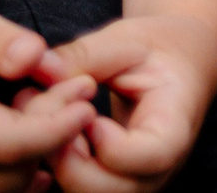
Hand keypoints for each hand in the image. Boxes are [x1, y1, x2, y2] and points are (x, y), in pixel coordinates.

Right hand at [0, 0, 97, 191]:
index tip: (87, 102)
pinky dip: (26, 169)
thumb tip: (35, 56)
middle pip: (11, 170)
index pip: (2, 142)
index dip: (52, 129)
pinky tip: (42, 135)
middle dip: (55, 135)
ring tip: (59, 107)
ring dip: (43, 154)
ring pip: (9, 188)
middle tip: (79, 90)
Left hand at [37, 14, 216, 192]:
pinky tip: (52, 132)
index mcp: (175, 127)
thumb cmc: (157, 49)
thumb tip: (39, 68)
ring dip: (59, 165)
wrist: (177, 62)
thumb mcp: (127, 40)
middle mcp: (158, 167)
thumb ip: (84, 55)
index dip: (112, 145)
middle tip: (54, 118)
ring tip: (50, 122)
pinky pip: (79, 189)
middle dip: (70, 162)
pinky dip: (57, 167)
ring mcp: (135, 181)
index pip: (152, 158)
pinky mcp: (110, 183)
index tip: (89, 113)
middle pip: (112, 191)